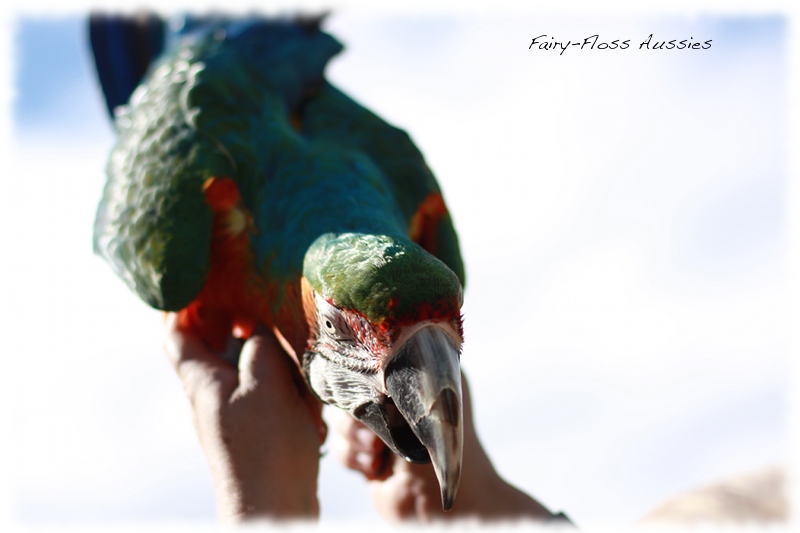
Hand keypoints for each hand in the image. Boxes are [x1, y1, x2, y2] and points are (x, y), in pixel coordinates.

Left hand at [164, 314, 326, 521]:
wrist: (275, 507)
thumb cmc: (265, 446)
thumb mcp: (266, 380)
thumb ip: (261, 343)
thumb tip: (259, 322)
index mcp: (202, 379)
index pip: (176, 332)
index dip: (182, 303)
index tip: (202, 277)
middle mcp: (212, 395)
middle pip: (209, 346)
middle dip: (228, 320)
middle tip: (252, 295)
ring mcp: (234, 414)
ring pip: (242, 368)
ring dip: (262, 350)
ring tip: (284, 334)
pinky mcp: (257, 430)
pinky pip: (264, 392)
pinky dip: (280, 379)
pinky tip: (303, 380)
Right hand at [332, 374, 559, 522]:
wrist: (452, 498)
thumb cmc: (454, 446)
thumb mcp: (434, 398)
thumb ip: (408, 376)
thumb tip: (371, 366)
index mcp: (414, 376)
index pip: (374, 362)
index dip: (363, 375)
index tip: (367, 390)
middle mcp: (394, 399)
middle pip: (350, 390)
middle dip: (356, 412)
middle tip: (372, 432)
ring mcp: (379, 428)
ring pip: (340, 419)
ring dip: (353, 437)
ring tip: (375, 452)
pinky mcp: (367, 455)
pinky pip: (340, 446)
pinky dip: (351, 456)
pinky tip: (373, 466)